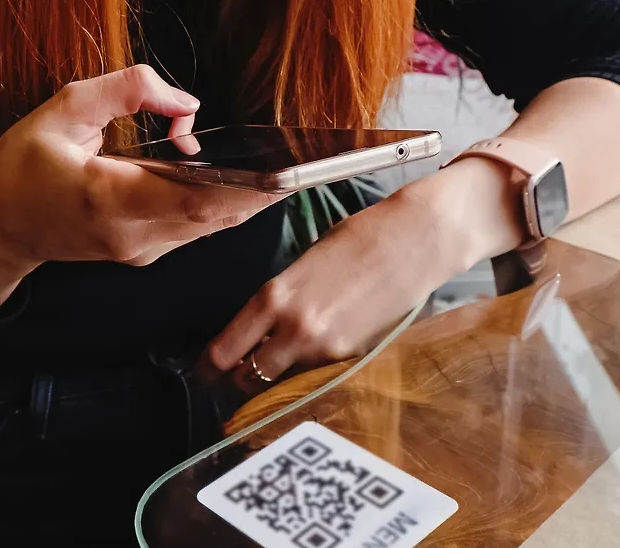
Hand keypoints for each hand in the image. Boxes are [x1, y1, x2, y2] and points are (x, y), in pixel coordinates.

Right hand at [0, 65, 279, 313]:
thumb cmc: (19, 169)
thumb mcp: (61, 111)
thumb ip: (124, 92)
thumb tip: (185, 102)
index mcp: (109, 200)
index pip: (194, 199)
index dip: (246, 190)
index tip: (286, 174)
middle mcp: (132, 235)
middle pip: (215, 217)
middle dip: (262, 192)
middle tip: (304, 165)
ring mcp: (140, 250)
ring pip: (210, 226)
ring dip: (246, 198)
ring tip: (283, 169)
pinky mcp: (144, 251)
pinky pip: (195, 228)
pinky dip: (221, 204)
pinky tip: (239, 180)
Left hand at [199, 157, 522, 393]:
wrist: (415, 240)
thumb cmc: (360, 238)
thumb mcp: (305, 263)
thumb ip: (281, 297)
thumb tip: (262, 322)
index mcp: (274, 295)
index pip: (225, 350)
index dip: (209, 367)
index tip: (204, 371)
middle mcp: (294, 327)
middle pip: (247, 378)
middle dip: (236, 382)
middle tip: (233, 380)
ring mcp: (325, 347)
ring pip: (283, 380)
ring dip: (274, 379)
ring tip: (274, 368)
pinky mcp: (353, 355)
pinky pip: (317, 374)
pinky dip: (309, 372)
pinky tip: (313, 357)